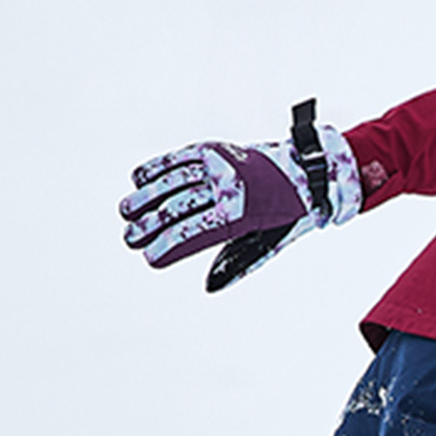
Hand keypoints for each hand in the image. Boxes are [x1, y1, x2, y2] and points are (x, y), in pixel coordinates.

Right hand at [120, 99, 361, 290]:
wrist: (309, 170)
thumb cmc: (289, 213)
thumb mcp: (268, 243)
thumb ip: (236, 264)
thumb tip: (208, 288)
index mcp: (242, 215)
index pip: (194, 234)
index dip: (168, 247)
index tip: (149, 258)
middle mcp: (228, 187)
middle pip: (178, 208)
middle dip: (149, 225)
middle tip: (129, 239)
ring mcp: (221, 164)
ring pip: (173, 181)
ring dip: (146, 196)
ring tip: (126, 211)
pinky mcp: (217, 148)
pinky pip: (181, 158)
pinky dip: (158, 167)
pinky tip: (140, 178)